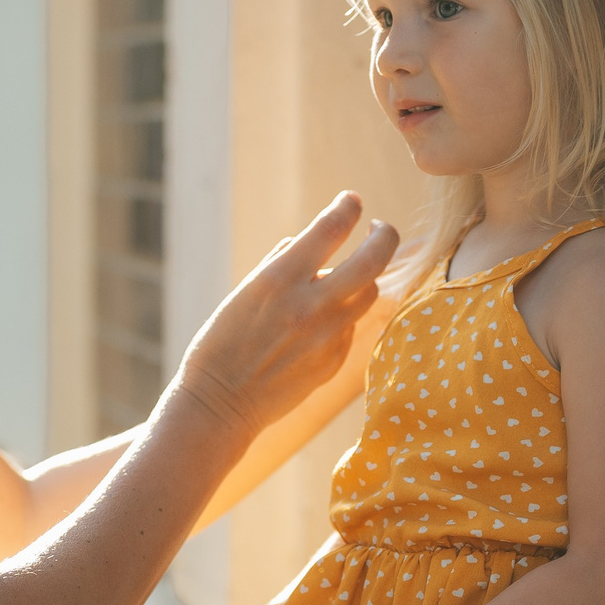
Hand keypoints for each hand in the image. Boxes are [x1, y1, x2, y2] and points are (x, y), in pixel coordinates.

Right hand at [171, 194, 398, 440]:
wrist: (220, 404)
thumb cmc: (222, 343)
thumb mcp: (244, 292)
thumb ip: (281, 263)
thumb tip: (311, 241)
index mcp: (279, 280)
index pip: (330, 229)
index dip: (347, 207)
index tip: (352, 200)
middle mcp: (310, 306)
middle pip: (373, 259)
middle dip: (383, 234)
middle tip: (378, 228)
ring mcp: (327, 336)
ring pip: (370, 292)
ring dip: (363, 278)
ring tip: (346, 278)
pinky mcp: (334, 361)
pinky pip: (351, 325)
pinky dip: (341, 316)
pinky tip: (318, 324)